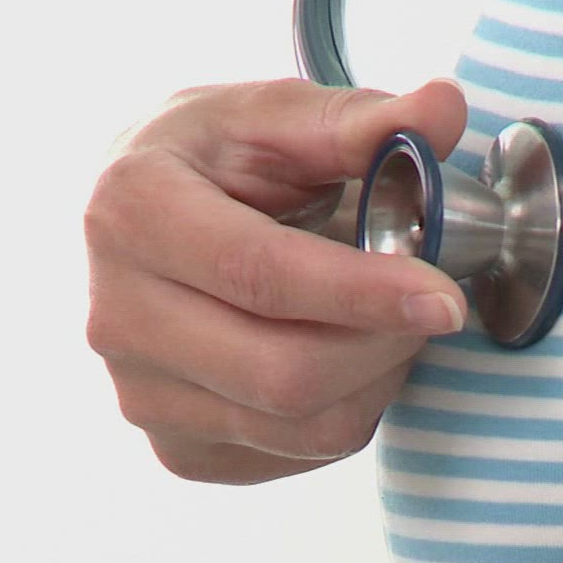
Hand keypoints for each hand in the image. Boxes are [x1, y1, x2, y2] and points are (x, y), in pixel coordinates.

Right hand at [84, 78, 468, 484]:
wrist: (143, 221)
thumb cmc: (214, 161)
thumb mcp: (274, 116)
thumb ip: (361, 119)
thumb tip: (443, 108)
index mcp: (133, 213)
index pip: (260, 276)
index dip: (363, 293)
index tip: (445, 297)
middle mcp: (117, 317)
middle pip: (283, 374)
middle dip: (386, 344)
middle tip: (433, 304)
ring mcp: (139, 396)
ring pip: (302, 427)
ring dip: (377, 380)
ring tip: (389, 323)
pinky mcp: (176, 450)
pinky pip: (296, 454)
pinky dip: (348, 411)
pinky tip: (345, 359)